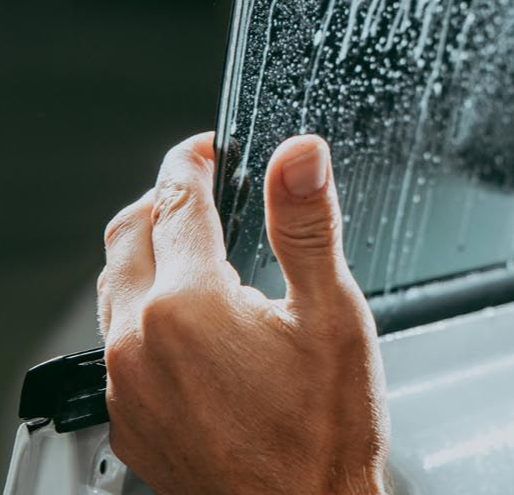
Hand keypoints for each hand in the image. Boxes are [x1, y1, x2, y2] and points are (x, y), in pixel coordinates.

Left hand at [99, 133, 388, 494]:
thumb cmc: (322, 435)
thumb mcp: (331, 314)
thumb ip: (307, 223)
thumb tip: (299, 155)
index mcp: (187, 307)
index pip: (174, 200)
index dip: (192, 160)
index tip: (209, 146)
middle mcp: (139, 345)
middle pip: (128, 235)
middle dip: (163, 198)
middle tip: (204, 187)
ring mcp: (127, 389)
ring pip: (114, 289)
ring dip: (149, 253)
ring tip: (200, 247)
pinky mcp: (130, 422)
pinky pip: (116, 344)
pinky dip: (144, 311)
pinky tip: (191, 322)